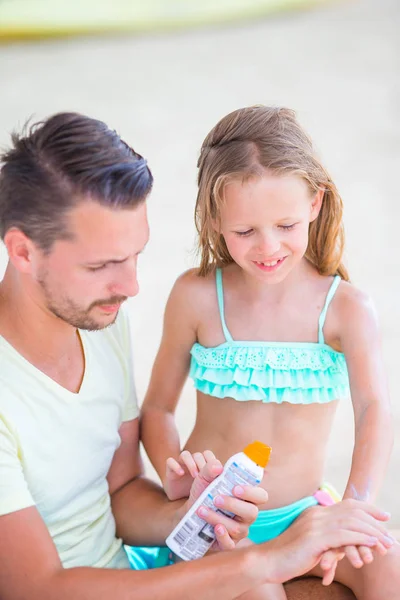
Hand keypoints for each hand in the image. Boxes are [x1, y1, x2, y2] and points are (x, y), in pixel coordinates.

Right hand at [164, 450, 214, 500]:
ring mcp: (181, 466)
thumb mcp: (207, 487)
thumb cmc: (199, 495)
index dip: (211, 460)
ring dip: (191, 463)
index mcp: (203, 466)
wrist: (183, 508)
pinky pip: (170, 461)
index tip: (215, 472)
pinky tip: (180, 474)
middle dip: (202, 463)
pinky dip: (175, 466)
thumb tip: (219, 466)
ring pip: (185, 454)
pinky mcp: (170, 471)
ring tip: (195, 476)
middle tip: (205, 475)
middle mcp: (192, 463)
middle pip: (198, 455)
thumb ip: (213, 476)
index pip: (208, 455)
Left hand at [180, 456, 267, 551]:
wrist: (188, 512)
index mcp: (246, 497)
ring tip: (202, 510)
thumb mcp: (204, 478)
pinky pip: (230, 544)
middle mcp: (246, 515)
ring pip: (237, 528)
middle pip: (252, 512)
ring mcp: (239, 530)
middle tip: (216, 499)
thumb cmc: (203, 492)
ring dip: (218, 518)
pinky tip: (214, 528)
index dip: (252, 492)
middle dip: (233, 505)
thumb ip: (210, 469)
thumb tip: (218, 467)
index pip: (261, 496)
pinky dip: (222, 536)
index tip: (236, 488)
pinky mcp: (228, 543)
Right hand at [261, 499, 393, 584]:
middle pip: (353, 511)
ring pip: (351, 522)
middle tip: (389, 531)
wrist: (268, 560)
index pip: (347, 504)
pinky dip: (361, 538)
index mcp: (315, 513)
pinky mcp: (315, 538)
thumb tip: (344, 541)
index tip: (384, 515)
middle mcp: (317, 514)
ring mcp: (315, 525)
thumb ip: (326, 538)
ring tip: (385, 542)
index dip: (368, 508)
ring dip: (372, 532)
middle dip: (374, 521)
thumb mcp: (311, 543)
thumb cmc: (288, 556)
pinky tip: (372, 544)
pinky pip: (344, 535)